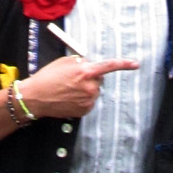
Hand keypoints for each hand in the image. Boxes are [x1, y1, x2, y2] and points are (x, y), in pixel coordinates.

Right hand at [18, 55, 138, 118]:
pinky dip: (82, 98)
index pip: (109, 66)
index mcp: (85, 71)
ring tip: (68, 88)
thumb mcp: (64, 62)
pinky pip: (89, 101)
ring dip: (86, 88)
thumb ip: (80, 62)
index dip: (124, 64)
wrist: (36, 97)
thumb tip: (89, 64)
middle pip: (99, 79)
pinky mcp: (85, 110)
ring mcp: (88, 100)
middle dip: (91, 76)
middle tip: (74, 77)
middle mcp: (90, 86)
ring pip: (93, 90)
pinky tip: (69, 97)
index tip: (136, 64)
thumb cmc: (48, 77)